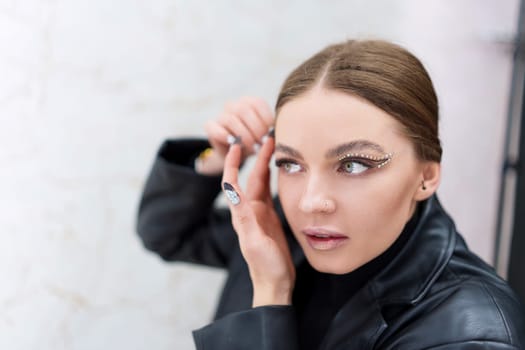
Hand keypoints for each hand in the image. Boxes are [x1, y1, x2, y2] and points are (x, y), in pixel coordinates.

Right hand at [199, 97, 273, 174]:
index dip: (266, 119)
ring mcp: (221, 115)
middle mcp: (234, 105)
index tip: (272, 134)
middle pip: (244, 110)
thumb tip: (276, 134)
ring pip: (231, 120)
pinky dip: (227, 137)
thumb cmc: (255, 141)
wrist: (236, 154)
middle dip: (256, 128)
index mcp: (250, 102)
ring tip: (253, 148)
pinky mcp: (210, 126)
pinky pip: (216, 129)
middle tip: (263, 143)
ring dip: (244, 135)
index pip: (258, 103)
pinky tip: (236, 145)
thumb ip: (270, 131)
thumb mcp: (265, 135)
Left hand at [222, 134, 295, 306]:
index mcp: (243, 214)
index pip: (234, 183)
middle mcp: (249, 211)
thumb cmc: (264, 266)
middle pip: (252, 178)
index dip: (234, 163)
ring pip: (262, 183)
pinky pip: (271, 193)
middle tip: (267, 137)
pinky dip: (274, 179)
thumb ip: (244, 216)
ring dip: (266, 165)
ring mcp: (260, 215)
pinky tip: (280, 172)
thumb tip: (231, 189)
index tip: (237, 144)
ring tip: (274, 148)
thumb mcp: (253, 241)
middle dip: (257, 157)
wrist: (275, 283)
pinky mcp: (271, 219)